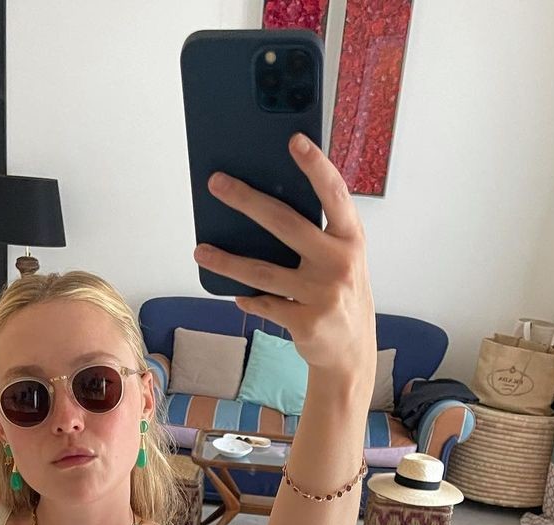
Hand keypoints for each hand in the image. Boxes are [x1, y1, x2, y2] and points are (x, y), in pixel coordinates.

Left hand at [193, 134, 376, 379]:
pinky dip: (248, 299)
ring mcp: (322, 295)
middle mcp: (340, 263)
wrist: (351, 354)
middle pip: (285, 224)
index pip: (334, 195)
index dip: (316, 166)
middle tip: (216, 184)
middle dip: (246, 200)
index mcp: (351, 239)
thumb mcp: (342, 260)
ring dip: (227, 261)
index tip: (295, 141)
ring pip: (262, 271)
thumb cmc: (340, 295)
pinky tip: (237, 295)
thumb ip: (319, 236)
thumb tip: (265, 206)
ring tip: (201, 250)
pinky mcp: (305, 322)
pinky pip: (265, 303)